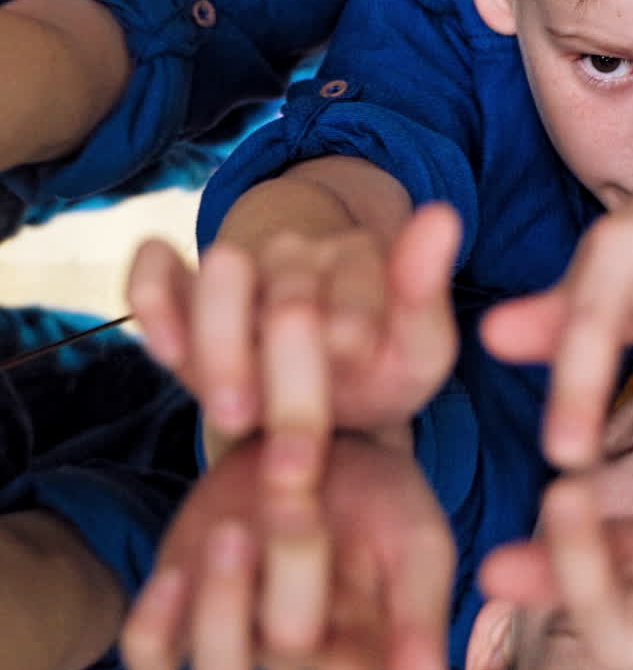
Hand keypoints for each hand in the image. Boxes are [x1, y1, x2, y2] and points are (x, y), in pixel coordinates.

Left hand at [120, 433, 455, 669]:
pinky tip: (176, 577)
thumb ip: (420, 627)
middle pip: (288, 650)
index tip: (360, 582)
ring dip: (224, 604)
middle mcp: (299, 651)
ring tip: (233, 533)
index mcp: (364, 648)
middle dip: (294, 570)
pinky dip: (155, 627)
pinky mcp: (178, 612)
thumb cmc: (381, 494)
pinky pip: (150, 655)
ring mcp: (237, 633)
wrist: (319, 434)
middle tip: (297, 503)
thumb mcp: (417, 543)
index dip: (345, 639)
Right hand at [127, 203, 461, 488]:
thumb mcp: (420, 349)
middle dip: (288, 383)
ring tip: (240, 415)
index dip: (351, 345)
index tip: (356, 392)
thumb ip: (426, 292)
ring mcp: (237, 263)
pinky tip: (174, 355)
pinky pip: (154, 272)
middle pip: (288, 302)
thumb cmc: (378, 369)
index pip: (354, 296)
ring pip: (222, 277)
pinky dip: (156, 303)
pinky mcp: (179, 280)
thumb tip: (442, 213)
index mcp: (360, 259)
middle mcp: (297, 252)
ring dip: (224, 351)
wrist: (322, 378)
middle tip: (293, 455)